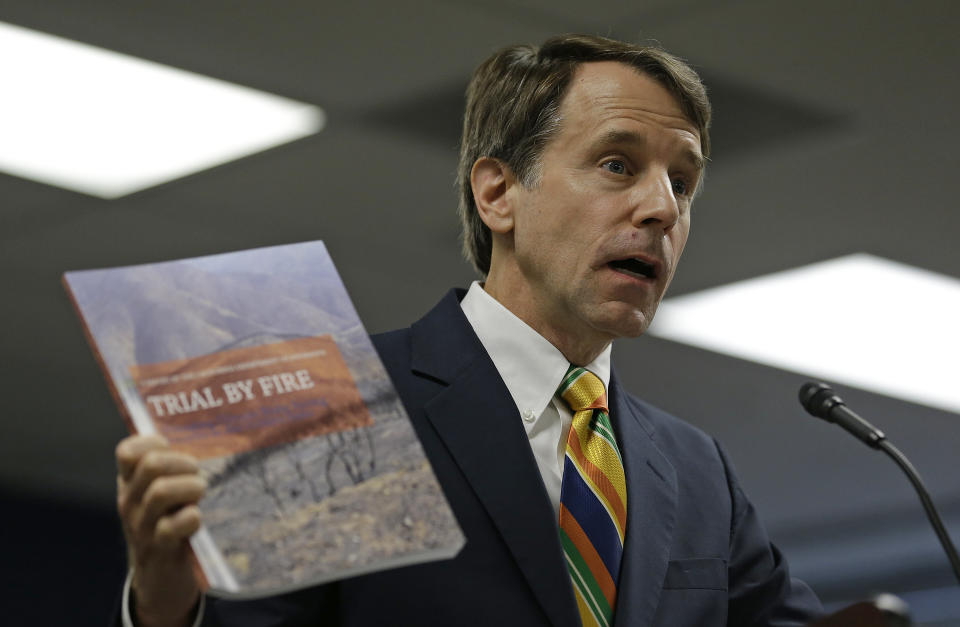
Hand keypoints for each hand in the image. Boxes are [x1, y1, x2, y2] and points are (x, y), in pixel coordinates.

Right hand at [116, 434, 205, 626]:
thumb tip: (199, 437)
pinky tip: (197, 518)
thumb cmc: (167, 521)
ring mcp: (141, 526)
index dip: (154, 443)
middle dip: (183, 463)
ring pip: (161, 492)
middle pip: (152, 465)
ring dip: (190, 487)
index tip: (173, 451)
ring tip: (200, 492)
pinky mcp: (159, 548)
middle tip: (197, 474)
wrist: (159, 575)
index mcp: (127, 484)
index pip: (127, 451)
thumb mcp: (159, 494)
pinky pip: (173, 526)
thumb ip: (168, 469)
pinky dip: (191, 518)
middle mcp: (129, 502)